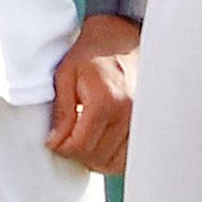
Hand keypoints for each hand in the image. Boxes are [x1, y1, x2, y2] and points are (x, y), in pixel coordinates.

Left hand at [43, 14, 138, 172]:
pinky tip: (102, 144)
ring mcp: (142, 121)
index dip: (60, 147)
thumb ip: (62, 111)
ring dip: (95, 158)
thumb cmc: (92, 53)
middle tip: (66, 140)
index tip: (54, 140)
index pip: (79, 146)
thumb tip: (56, 141)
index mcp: (106, 101)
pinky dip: (113, 158)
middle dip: (76, 154)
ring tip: (84, 141)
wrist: (122, 39)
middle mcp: (128, 114)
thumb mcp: (66, 75)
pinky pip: (130, 156)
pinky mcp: (148, 124)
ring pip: (114, 162)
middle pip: (97, 158)